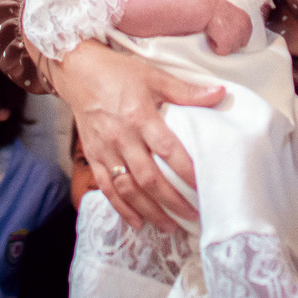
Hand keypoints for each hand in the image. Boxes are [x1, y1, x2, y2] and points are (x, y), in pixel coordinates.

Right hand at [51, 42, 223, 231]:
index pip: (168, 150)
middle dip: (172, 201)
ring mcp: (106, 149)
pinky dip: (121, 207)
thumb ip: (186, 91)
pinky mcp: (93, 156)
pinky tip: (137, 222)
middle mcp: (122, 137)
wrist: (78, 71)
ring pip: (128, 188)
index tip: (204, 187)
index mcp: (140, 116)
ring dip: (149, 211)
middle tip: (192, 216)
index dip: (186, 170)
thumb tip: (220, 93)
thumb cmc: (119, 73)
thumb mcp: (154, 76)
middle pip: (148, 177)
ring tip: (169, 226)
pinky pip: (106, 187)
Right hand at [202, 0, 253, 55]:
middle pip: (240, 44)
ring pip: (230, 48)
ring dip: (221, 44)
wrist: (206, 7)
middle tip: (219, 35)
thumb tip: (232, 32)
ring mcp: (236, 36)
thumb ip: (234, 22)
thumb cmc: (213, 7)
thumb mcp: (230, 12)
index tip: (226, 33)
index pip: (245, 35)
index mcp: (246, 20)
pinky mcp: (227, 43)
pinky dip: (214, 47)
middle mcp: (244, 29)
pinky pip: (221, 51)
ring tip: (213, 34)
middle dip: (230, 41)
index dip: (234, 36)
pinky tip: (210, 38)